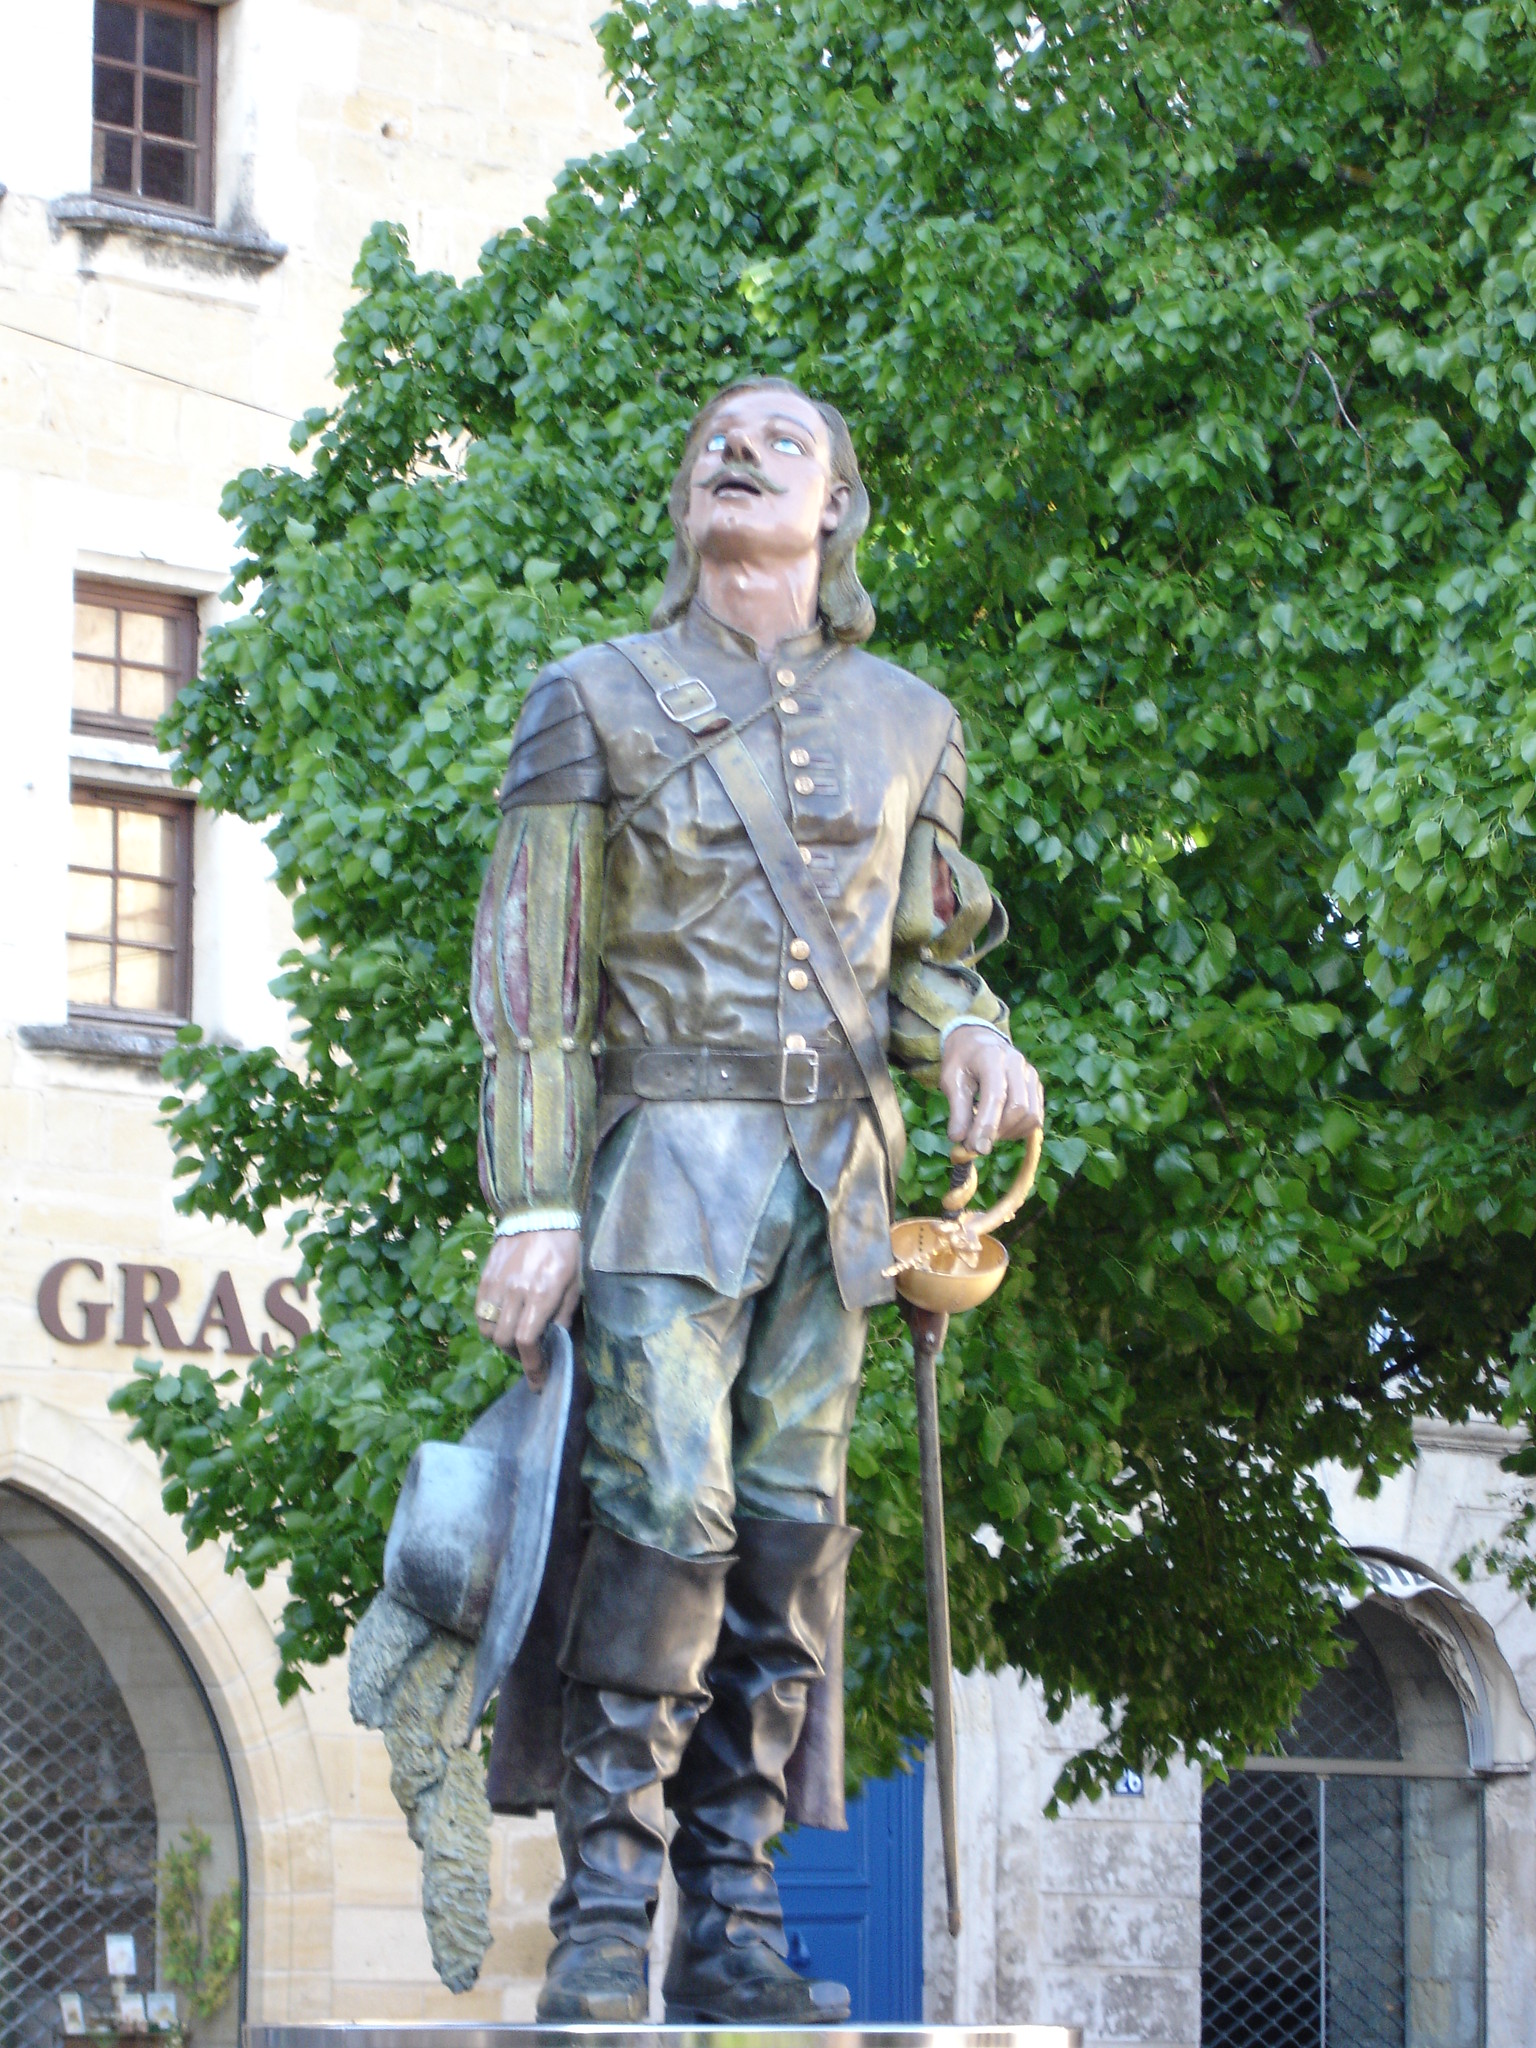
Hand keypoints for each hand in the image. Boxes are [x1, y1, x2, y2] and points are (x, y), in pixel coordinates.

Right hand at [474, 1229, 581, 1383]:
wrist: (539, 1212)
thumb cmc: (565, 1247)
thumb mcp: (575, 1283)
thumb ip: (563, 1315)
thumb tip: (555, 1342)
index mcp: (541, 1293)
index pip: (526, 1341)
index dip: (531, 1366)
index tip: (537, 1381)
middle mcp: (515, 1291)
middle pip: (503, 1340)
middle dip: (517, 1355)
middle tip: (530, 1354)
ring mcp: (496, 1284)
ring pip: (487, 1328)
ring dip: (500, 1341)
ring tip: (515, 1337)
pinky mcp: (485, 1277)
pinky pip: (479, 1311)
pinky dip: (488, 1323)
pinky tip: (502, 1320)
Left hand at [939, 1026, 1043, 1155]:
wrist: (979, 1042)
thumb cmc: (962, 1061)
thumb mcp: (950, 1080)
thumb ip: (957, 1109)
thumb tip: (958, 1139)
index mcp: (992, 1058)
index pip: (995, 1096)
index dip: (986, 1126)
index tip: (975, 1148)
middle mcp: (1017, 1064)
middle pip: (1018, 1108)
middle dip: (997, 1132)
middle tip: (977, 1143)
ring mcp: (1031, 1074)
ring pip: (1031, 1115)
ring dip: (1010, 1133)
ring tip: (988, 1134)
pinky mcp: (1037, 1086)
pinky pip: (1036, 1117)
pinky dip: (1020, 1130)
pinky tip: (1001, 1129)